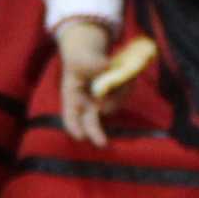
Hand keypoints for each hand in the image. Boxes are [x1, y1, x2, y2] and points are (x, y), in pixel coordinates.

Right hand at [53, 17, 116, 146]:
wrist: (90, 54)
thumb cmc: (79, 58)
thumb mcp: (80, 57)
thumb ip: (91, 63)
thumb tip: (107, 68)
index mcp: (71, 97)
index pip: (70, 116)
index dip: (74, 127)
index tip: (80, 136)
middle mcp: (86, 105)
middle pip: (90, 123)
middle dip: (95, 133)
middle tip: (102, 143)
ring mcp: (101, 103)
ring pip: (112, 106)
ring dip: (121, 93)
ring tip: (124, 72)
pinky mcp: (115, 97)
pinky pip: (124, 96)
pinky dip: (127, 86)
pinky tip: (128, 74)